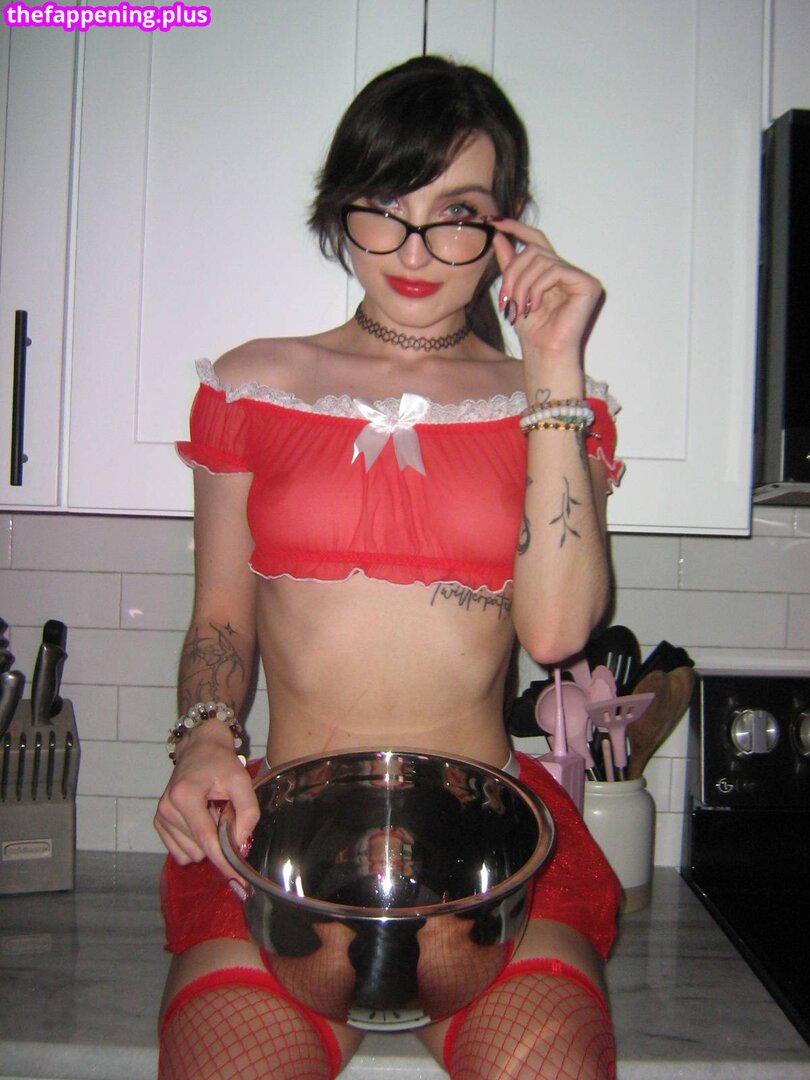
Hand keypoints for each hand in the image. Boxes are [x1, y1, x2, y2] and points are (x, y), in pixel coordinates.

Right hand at [154, 727, 258, 879]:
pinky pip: (181, 852)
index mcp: (185, 796)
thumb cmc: (221, 763)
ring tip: (211, 813)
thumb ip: (248, 812)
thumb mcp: (242, 781)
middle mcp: (167, 808)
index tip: (237, 879)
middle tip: (224, 814)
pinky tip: (200, 821)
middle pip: (199, 848)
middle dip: (217, 840)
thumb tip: (242, 845)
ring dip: (206, 841)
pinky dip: (194, 843)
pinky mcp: (159, 822)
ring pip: (190, 853)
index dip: (223, 861)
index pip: (205, 839)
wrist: (200, 748)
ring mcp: (160, 816)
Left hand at [492, 220, 603, 361]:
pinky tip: (535, 307)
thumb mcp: (514, 292)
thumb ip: (510, 264)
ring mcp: (579, 277)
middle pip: (534, 250)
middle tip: (506, 298)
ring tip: (520, 307)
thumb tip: (499, 235)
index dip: (517, 229)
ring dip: (523, 284)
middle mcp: (568, 271)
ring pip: (541, 260)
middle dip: (514, 272)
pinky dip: (538, 288)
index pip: (536, 240)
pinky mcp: (588, 285)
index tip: (495, 223)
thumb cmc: (532, 331)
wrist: (544, 354)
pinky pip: (555, 270)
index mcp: (552, 271)